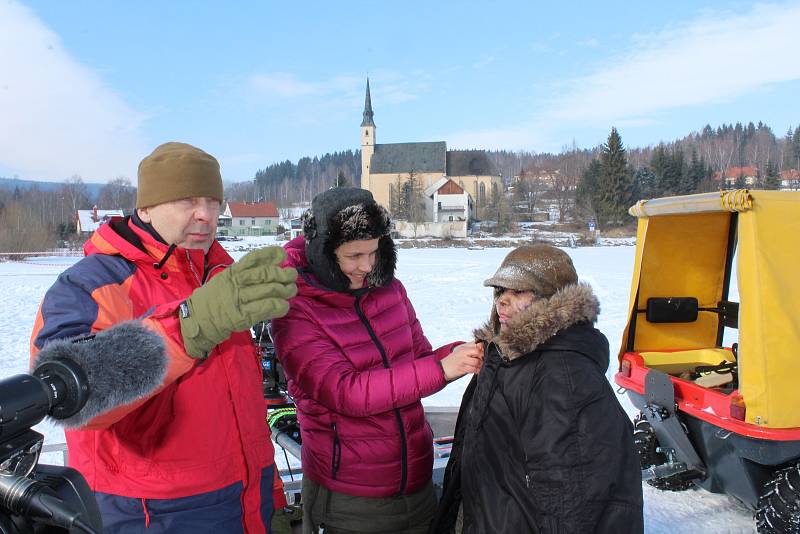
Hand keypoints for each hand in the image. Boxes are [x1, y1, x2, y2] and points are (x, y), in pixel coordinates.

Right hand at [180, 247, 297, 357]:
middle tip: (292, 275)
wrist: (196, 320)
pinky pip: (264, 308)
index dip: (270, 255)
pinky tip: (284, 306)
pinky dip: (278, 306)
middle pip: (264, 274)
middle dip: (282, 274)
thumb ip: (243, 274)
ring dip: (284, 290)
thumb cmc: (213, 299)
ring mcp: (238, 299)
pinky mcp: (242, 316)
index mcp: (232, 273)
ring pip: (268, 291)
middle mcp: (236, 283)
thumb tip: (269, 266)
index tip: (282, 255)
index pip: (253, 259)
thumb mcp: (224, 280)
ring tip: (291, 290)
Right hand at [440, 342, 483, 380]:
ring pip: (477, 362)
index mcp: (463, 347)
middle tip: (482, 360)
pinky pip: (473, 369)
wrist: (443, 368)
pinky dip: (477, 370)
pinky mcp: (462, 369)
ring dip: (480, 365)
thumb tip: (482, 345)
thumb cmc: (454, 359)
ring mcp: (462, 360)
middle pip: (478, 352)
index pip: (477, 344)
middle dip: (483, 356)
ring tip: (479, 366)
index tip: (484, 352)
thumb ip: (471, 346)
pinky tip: (476, 370)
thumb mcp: (460, 350)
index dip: (483, 348)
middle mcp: (463, 352)